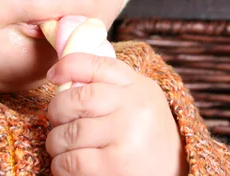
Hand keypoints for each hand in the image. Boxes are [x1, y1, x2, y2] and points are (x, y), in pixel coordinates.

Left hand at [45, 53, 187, 175]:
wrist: (176, 174)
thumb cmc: (147, 138)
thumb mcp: (138, 103)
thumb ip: (110, 88)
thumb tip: (63, 75)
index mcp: (138, 87)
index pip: (96, 64)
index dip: (68, 66)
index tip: (54, 75)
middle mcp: (134, 108)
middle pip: (75, 99)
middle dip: (56, 112)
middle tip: (58, 123)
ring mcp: (125, 136)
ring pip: (67, 133)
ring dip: (56, 144)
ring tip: (63, 149)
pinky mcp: (113, 165)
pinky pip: (69, 161)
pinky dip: (61, 166)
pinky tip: (68, 166)